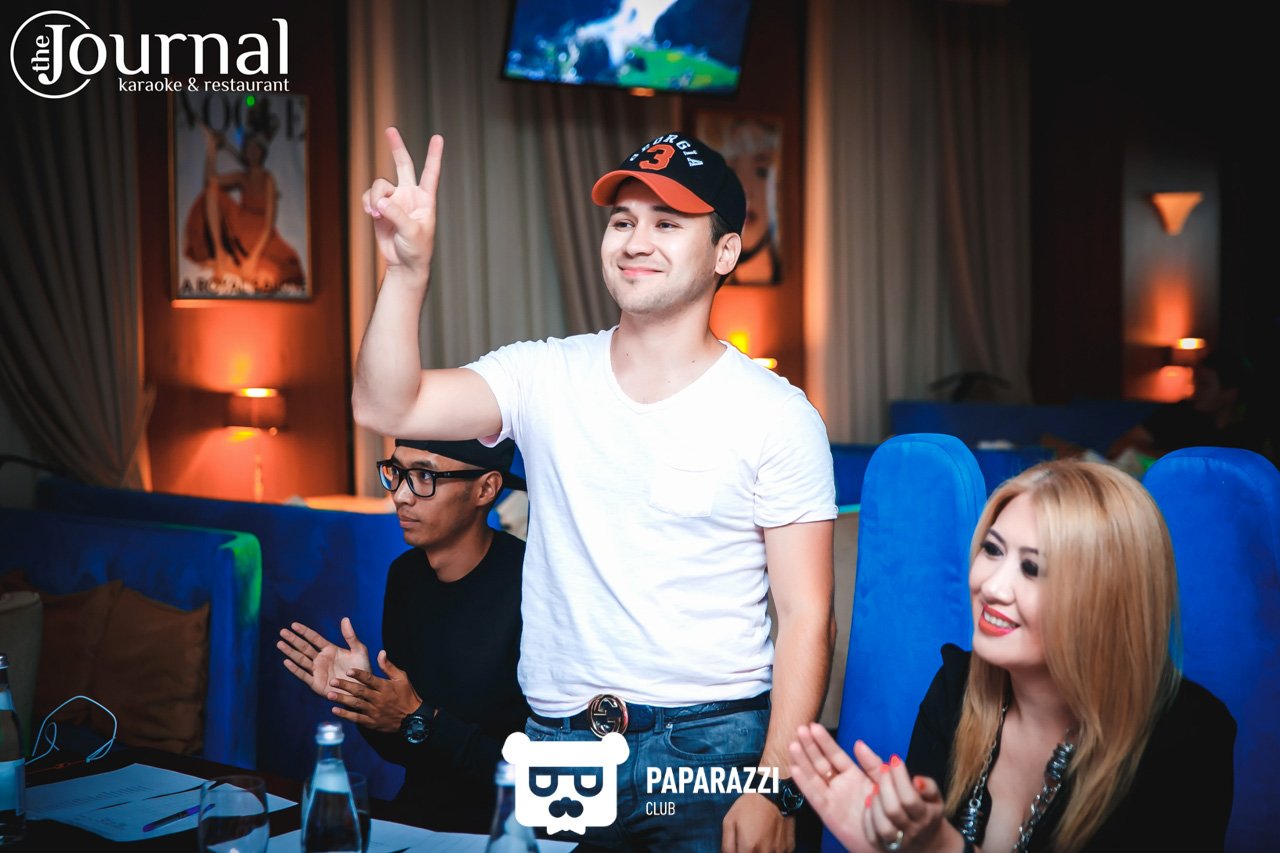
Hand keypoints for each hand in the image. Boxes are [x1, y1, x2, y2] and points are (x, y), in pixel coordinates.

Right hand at [277, 618, 370, 698]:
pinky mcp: (316, 683)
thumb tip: (345, 618)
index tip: (294, 625)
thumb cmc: (362, 669)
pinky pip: (303, 674)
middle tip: (282, 632)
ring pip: (301, 659)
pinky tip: (286, 661)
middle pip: (304, 647)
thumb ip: (351, 636)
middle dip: (293, 639)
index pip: (314, 638)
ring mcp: (317, 671)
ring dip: (290, 652)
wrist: (362, 690)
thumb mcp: (359, 650)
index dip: (304, 631)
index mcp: (330, 650)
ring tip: (280, 643)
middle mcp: (321, 659)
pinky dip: (295, 668)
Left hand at [327, 649, 423, 732]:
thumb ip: (388, 666)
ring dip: (342, 699)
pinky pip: (356, 718)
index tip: (348, 671)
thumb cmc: (407, 695)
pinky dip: (345, 714)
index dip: (359, 675)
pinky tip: (335, 710)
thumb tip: (381, 652)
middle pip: (360, 691)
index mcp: (385, 687)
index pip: (370, 679)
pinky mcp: (371, 722)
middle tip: (332, 681)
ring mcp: (374, 711)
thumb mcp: (402, 678)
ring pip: (356, 704)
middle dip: (345, 686)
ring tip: (329, 695)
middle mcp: (379, 699)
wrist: (413, 719)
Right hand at [361, 128, 442, 277]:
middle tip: (390, 129)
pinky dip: (367, 203)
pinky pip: (369, 197)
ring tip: (375, 213)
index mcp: (425, 199)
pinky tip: (370, 213)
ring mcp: (394, 201)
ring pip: (379, 185)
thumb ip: (397, 214)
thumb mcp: (411, 232)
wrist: (404, 264)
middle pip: (403, 165)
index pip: (430, 173)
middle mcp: (409, 196)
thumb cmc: (417, 249)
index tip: (438, 137)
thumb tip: (380, 201)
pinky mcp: (380, 208)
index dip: (434, 155)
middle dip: (396, 147)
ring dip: (374, 196)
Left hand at [720, 792, 792, 852]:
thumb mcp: (729, 822)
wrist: (775, 792)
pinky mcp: (789, 847)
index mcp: (749, 847)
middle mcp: (765, 852)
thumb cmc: (749, 806)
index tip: (739, 848)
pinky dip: (774, 850)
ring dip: (762, 852)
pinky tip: (770, 839)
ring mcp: (779, 851)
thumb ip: (727, 846)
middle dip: (750, 852)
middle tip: (749, 843)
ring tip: (759, 839)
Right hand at [788, 723, 877, 851]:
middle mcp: (840, 785)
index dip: (824, 741)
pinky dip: (803, 782)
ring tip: (793, 744)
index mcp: (853, 775)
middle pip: (820, 762)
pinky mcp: (828, 812)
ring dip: (802, 760)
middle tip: (800, 729)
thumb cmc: (889, 811)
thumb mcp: (884, 781)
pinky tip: (794, 768)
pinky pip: (813, 795)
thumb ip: (872, 763)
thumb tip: (858, 743)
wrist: (889, 838)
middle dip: (810, 746)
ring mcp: (832, 797)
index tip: (813, 726)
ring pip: (813, 775)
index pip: (835, 754)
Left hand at [860, 753, 946, 852]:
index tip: (894, 759)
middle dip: (885, 785)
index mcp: (926, 817)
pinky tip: (870, 802)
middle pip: (893, 810)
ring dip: (876, 802)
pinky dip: (867, 817)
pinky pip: (872, 835)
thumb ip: (927, 785)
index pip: (910, 798)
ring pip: (882, 826)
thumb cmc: (928, 812)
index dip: (900, 777)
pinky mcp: (883, 847)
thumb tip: (916, 780)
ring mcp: (898, 842)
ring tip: (876, 787)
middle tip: (884, 769)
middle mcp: (912, 831)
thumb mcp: (933, 797)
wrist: (929, 843)